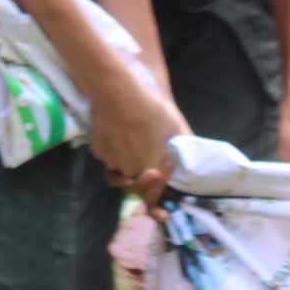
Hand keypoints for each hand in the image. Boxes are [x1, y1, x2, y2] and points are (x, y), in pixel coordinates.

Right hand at [86, 61, 185, 204]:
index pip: (152, 194)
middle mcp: (127, 171)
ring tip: (132, 152)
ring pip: (118, 175)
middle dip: (143, 179)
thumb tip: (192, 154)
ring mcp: (109, 162)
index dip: (160, 184)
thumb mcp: (175, 125)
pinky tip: (118, 138)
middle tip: (149, 162)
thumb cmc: (150, 111)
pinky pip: (107, 159)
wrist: (118, 95)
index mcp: (148, 170)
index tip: (166, 164)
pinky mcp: (97, 151)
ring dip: (126, 169)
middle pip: (135, 186)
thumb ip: (185, 143)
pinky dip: (113, 154)